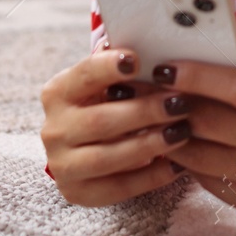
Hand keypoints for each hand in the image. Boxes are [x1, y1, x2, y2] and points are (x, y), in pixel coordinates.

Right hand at [40, 45, 193, 206]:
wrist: (88, 147)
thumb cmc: (109, 103)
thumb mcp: (108, 83)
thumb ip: (124, 66)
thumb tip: (153, 43)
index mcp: (58, 93)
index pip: (83, 75)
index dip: (108, 67)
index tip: (137, 60)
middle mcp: (53, 129)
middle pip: (100, 121)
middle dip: (144, 112)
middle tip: (180, 103)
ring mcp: (62, 164)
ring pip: (107, 157)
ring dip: (149, 144)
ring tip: (182, 132)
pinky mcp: (76, 192)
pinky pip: (117, 188)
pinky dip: (150, 177)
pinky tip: (178, 165)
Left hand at [157, 35, 235, 217]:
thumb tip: (223, 42)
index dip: (198, 76)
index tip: (165, 65)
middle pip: (212, 122)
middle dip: (172, 103)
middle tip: (143, 88)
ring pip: (200, 155)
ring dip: (170, 132)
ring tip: (151, 113)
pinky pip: (206, 178)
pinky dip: (186, 158)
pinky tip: (175, 140)